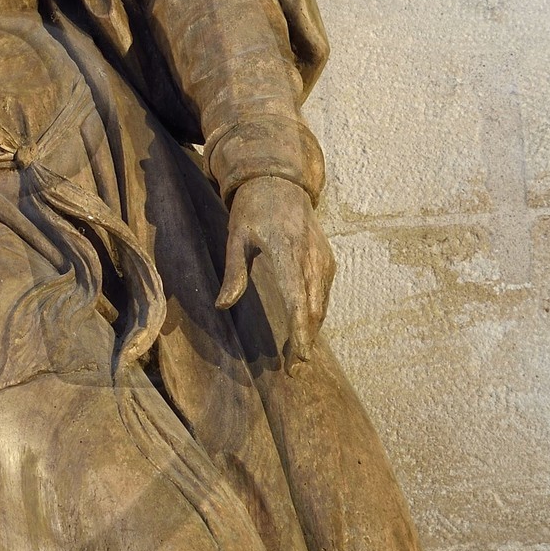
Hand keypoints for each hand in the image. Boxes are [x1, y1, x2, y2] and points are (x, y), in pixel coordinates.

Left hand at [216, 175, 335, 372]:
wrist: (281, 181)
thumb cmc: (252, 210)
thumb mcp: (235, 236)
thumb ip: (233, 272)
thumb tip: (222, 305)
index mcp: (287, 251)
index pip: (298, 300)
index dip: (299, 332)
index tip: (295, 357)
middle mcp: (311, 257)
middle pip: (314, 309)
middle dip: (306, 341)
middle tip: (293, 369)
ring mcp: (323, 259)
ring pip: (322, 304)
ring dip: (312, 331)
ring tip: (297, 357)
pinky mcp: (327, 260)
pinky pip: (324, 294)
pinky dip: (315, 315)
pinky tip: (305, 330)